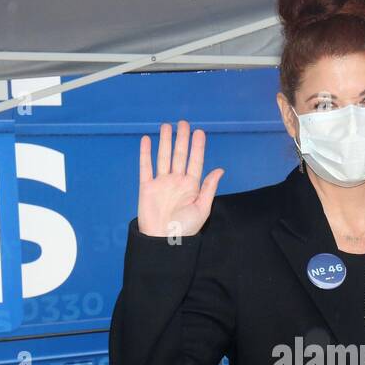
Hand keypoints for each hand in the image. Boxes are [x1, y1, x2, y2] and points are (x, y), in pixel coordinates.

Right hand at [137, 120, 223, 238]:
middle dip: (182, 139)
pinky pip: (145, 167)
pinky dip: (145, 153)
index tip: (199, 132)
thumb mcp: (202, 208)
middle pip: (179, 155)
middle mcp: (176, 181)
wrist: (163, 240)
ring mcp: (161, 183)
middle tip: (183, 123)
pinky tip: (146, 140)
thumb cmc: (184, 229)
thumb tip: (220, 169)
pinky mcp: (147, 187)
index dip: (197, 147)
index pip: (195, 161)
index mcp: (191, 186)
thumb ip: (209, 188)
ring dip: (165, 141)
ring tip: (167, 126)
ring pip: (163, 157)